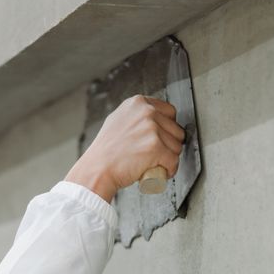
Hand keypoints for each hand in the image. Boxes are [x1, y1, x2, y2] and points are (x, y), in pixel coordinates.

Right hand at [65, 95, 184, 201]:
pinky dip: (168, 170)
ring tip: (152, 162)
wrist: (97, 169)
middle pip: (176, 129)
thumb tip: (153, 118)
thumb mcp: (118, 120)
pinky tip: (157, 171)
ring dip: (169, 158)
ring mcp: (151, 129)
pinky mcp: (156, 147)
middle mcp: (146, 112)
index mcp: (137, 103)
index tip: (159, 138)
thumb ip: (136, 116)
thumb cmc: (105, 151)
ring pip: (177, 146)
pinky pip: (174, 161)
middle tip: (154, 153)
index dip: (167, 128)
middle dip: (169, 144)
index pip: (170, 112)